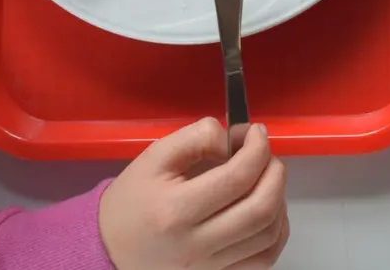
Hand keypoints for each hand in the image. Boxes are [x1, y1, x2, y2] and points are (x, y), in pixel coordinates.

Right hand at [100, 118, 289, 269]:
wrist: (109, 247)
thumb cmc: (132, 201)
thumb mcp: (153, 158)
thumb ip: (195, 137)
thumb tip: (233, 138)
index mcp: (176, 211)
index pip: (237, 177)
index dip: (257, 148)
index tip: (256, 133)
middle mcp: (195, 245)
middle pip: (261, 208)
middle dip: (275, 172)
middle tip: (265, 153)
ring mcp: (209, 267)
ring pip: (268, 234)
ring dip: (280, 199)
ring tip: (266, 177)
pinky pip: (264, 259)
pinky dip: (277, 231)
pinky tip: (269, 209)